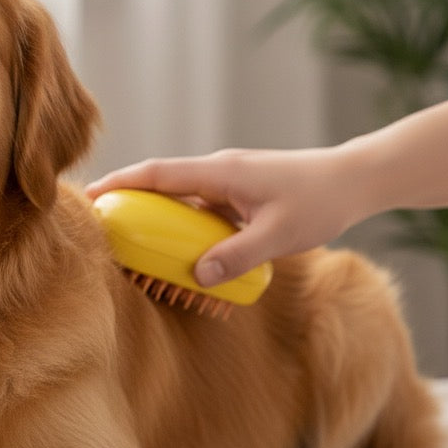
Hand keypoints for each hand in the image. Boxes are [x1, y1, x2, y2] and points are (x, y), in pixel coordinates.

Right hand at [85, 147, 358, 284]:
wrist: (355, 180)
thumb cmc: (320, 201)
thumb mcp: (279, 234)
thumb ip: (238, 255)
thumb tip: (198, 276)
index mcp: (220, 172)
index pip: (157, 173)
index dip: (121, 183)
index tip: (91, 196)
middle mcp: (218, 171)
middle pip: (160, 182)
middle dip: (128, 200)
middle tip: (102, 225)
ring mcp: (228, 181)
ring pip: (180, 197)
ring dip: (157, 217)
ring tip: (137, 245)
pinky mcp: (239, 192)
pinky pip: (200, 208)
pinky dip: (184, 226)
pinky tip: (183, 252)